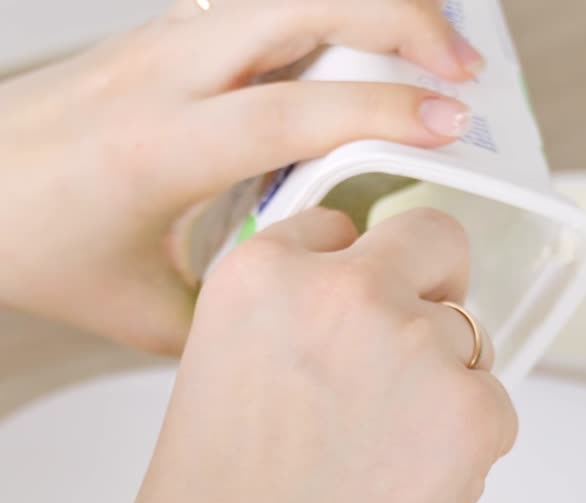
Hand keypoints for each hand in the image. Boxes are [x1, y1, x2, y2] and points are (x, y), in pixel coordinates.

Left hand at [0, 0, 482, 353]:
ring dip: (368, 8)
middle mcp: (162, 73)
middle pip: (304, 2)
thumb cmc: (33, 245)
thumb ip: (233, 313)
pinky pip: (261, 10)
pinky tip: (355, 58)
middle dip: (403, 20)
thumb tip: (300, 308)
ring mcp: (160, 42)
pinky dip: (324, 20)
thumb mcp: (141, 310)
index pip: (295, 111)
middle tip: (466, 70)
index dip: (384, 111)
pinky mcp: (161, 37)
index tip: (453, 125)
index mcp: (159, 147)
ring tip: (430, 54)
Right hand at [115, 206, 516, 502]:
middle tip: (408, 357)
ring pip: (467, 337)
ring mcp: (416, 344)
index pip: (340, 227)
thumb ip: (291, 318)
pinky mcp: (473, 409)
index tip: (342, 325)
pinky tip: (406, 492)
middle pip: (433, 239)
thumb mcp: (220, 371)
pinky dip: (466, 447)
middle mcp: (344, 287)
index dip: (348, 277)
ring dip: (440, 386)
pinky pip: (494, 407)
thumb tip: (375, 308)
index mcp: (261, 270)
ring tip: (378, 462)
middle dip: (431, 283)